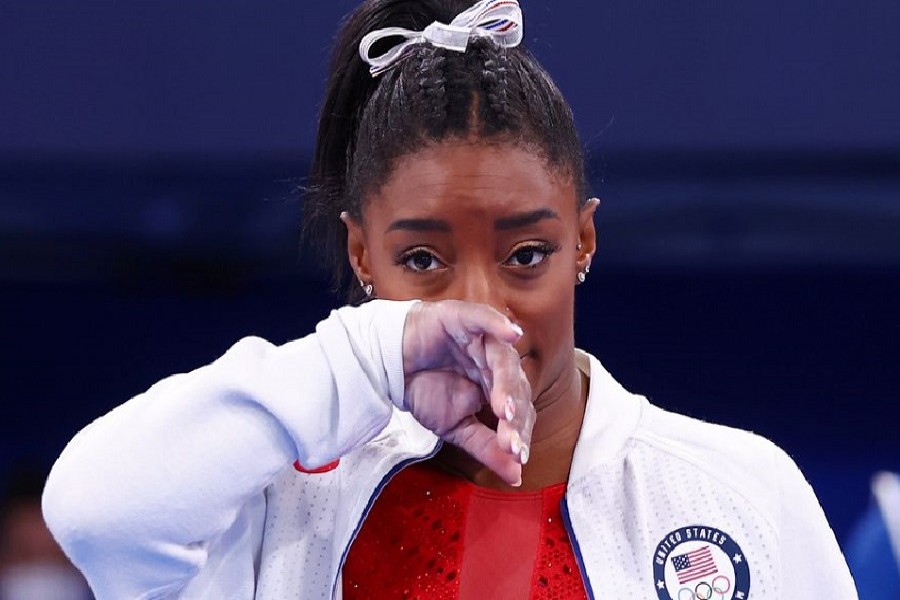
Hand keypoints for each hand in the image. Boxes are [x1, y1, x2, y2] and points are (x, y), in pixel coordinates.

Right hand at [402, 300, 533, 485]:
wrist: (388, 364)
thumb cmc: (424, 390)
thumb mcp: (457, 427)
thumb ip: (487, 448)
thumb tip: (516, 476)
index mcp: (498, 388)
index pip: (519, 411)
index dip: (518, 433)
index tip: (517, 457)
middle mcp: (496, 364)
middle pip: (516, 387)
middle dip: (514, 416)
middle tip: (509, 440)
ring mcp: (483, 339)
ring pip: (504, 361)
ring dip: (506, 384)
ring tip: (504, 408)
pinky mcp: (466, 318)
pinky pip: (486, 320)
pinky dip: (498, 325)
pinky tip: (511, 335)